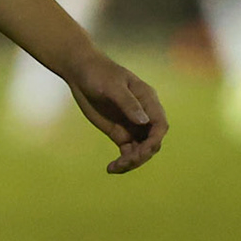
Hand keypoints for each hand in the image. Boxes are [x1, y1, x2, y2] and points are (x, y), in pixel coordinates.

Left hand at [68, 53, 167, 173]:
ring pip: (141, 150)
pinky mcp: (120, 133)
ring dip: (132, 162)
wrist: (80, 71)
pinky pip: (128, 152)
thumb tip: (144, 121)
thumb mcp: (112, 86)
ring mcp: (132, 125)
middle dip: (142, 154)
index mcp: (148, 100)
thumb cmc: (98, 73)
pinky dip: (123, 162)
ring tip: (115, 167)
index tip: (143, 151)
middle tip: (124, 161)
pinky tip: (111, 168)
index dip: (155, 140)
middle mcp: (143, 115)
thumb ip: (128, 103)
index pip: (160, 125)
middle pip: (152, 141)